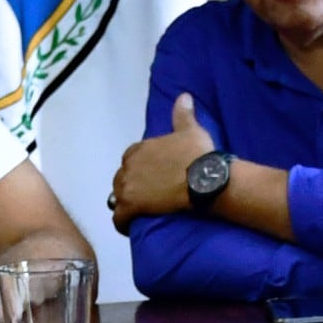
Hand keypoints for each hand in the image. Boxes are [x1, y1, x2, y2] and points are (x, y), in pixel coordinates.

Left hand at [107, 93, 212, 229]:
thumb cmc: (198, 155)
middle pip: (122, 178)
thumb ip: (183, 114)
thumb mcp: (191, 130)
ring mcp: (127, 187)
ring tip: (140, 211)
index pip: (131, 159)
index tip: (152, 176)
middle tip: (149, 195)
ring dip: (127, 204)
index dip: (141, 168)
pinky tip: (129, 226)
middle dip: (132, 186)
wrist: (204, 179)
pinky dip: (122, 223)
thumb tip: (184, 96)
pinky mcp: (131, 207)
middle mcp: (129, 166)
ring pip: (118, 198)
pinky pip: (119, 218)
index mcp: (140, 149)